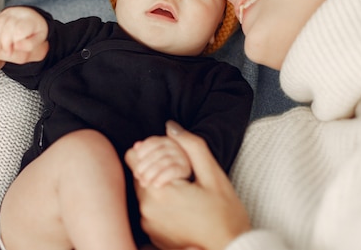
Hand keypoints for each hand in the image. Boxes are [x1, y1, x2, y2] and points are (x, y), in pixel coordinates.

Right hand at [0, 6, 48, 63]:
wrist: (33, 20)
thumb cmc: (35, 33)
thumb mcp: (38, 41)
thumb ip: (29, 45)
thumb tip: (16, 46)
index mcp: (32, 21)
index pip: (19, 29)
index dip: (13, 41)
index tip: (13, 51)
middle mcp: (20, 14)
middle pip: (7, 25)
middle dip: (4, 42)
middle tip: (7, 53)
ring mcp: (10, 12)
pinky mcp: (3, 13)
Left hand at [126, 121, 250, 249]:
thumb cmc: (226, 217)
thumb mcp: (214, 176)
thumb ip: (192, 146)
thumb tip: (170, 127)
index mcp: (160, 191)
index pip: (134, 155)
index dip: (152, 149)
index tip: (174, 156)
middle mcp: (146, 208)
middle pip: (137, 170)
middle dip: (155, 164)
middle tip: (182, 171)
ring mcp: (147, 223)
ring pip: (142, 187)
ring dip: (158, 181)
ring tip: (184, 188)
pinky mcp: (151, 233)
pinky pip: (147, 206)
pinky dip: (159, 200)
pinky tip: (182, 205)